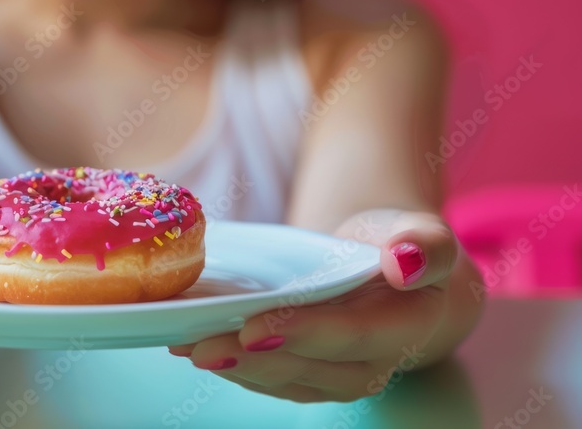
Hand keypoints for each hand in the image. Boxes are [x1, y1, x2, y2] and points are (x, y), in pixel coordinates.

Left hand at [168, 209, 476, 402]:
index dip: (303, 333)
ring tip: (187, 346)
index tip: (255, 326)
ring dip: (235, 368)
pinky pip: (269, 377)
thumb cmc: (400, 244)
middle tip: (204, 345)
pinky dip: (231, 364)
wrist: (393, 269)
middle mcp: (373, 362)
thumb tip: (405, 262)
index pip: (352, 335)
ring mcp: (337, 374)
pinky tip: (190, 346)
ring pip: (284, 380)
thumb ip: (425, 246)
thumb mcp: (422, 232)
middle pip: (310, 369)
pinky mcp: (307, 374)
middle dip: (255, 360)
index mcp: (406, 326)